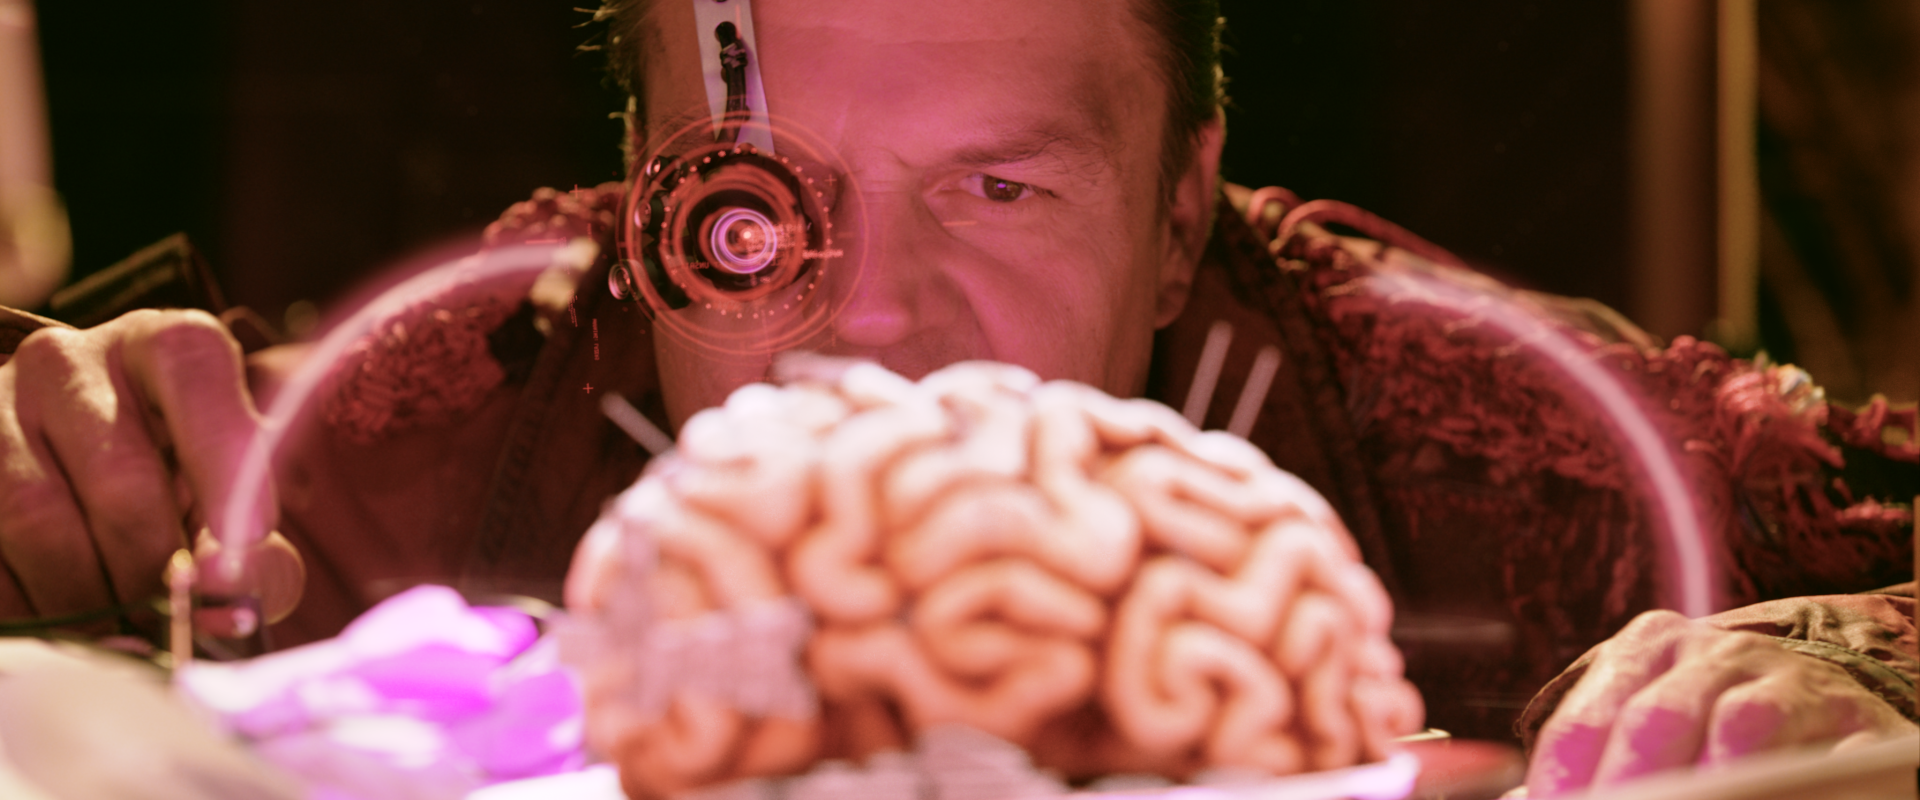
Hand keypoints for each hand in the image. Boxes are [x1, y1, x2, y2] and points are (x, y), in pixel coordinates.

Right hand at [0, 309, 299, 636]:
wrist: (87, 493)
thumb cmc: (190, 499)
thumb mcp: (240, 514)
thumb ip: (261, 558)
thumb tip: (221, 589)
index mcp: (164, 345)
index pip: (193, 365)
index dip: (225, 454)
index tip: (250, 535)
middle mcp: (67, 359)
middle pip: (119, 480)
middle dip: (153, 572)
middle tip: (173, 622)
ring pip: (37, 521)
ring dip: (85, 602)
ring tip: (120, 630)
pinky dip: (29, 609)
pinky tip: (63, 625)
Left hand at [1526, 609, 1916, 795]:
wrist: (1814, 689)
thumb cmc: (1706, 713)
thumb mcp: (1644, 719)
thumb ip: (1592, 754)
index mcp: (1647, 646)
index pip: (1586, 718)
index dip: (1566, 778)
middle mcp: (1713, 651)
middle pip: (1654, 720)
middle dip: (1630, 783)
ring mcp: (1782, 676)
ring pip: (1737, 728)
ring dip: (1709, 781)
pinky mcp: (1844, 714)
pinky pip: (1812, 751)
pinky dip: (1784, 780)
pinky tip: (1762, 796)